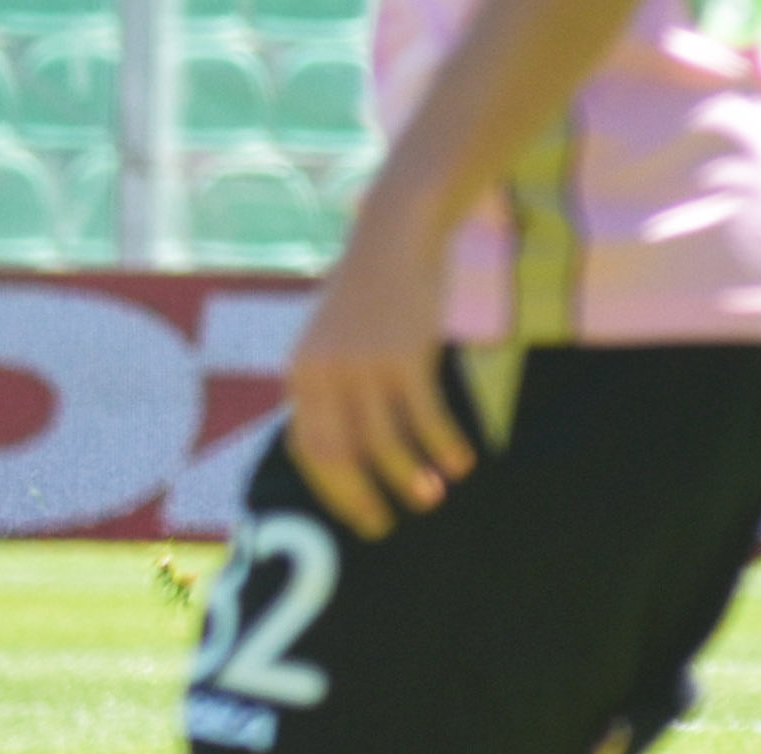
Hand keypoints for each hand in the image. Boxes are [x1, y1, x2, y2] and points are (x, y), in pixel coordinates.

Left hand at [279, 223, 471, 540]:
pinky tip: (461, 462)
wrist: (393, 236)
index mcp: (300, 375)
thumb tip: (344, 451)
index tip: (357, 515)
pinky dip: (444, 445)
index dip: (333, 489)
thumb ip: (331, 389)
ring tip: (431, 497)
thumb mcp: (330, 342)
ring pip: (384, 445)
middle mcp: (322, 375)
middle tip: (386, 525)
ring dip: (408, 478)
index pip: (308, 450)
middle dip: (362, 498)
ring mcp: (362, 366)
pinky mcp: (405, 357)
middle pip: (340, 457)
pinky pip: (425, 418)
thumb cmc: (367, 297)